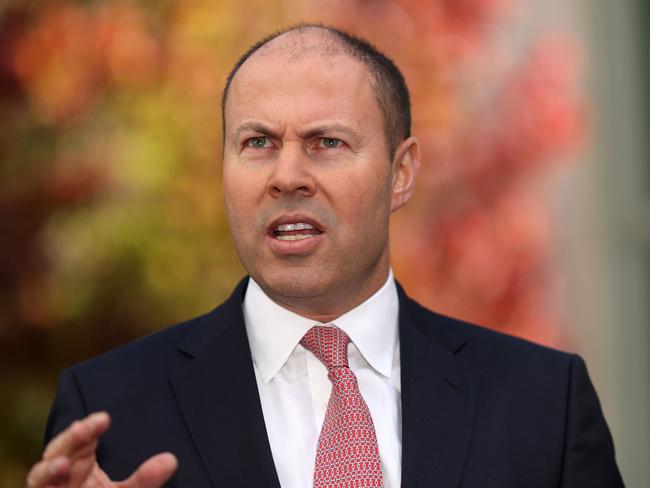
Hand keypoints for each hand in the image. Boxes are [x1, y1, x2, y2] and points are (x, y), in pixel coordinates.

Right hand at [26, 412, 177, 487]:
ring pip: (39, 475)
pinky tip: (58, 473)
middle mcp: (59, 474)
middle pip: (58, 450)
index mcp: (79, 463)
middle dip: (70, 439)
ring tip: (63, 465)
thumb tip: (171, 460)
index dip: (89, 428)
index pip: (81, 438)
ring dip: (48, 469)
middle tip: (82, 428)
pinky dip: (46, 480)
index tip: (104, 418)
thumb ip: (144, 480)